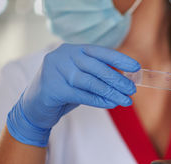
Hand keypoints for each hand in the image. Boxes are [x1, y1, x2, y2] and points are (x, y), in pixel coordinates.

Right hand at [7, 43, 139, 146]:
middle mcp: (63, 56)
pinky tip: (111, 104)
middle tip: (132, 90)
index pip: (100, 52)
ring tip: (126, 101)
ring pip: (91, 82)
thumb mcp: (81, 78)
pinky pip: (82, 95)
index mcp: (72, 50)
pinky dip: (99, 100)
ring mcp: (55, 71)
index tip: (135, 67)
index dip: (119, 59)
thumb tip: (126, 81)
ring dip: (111, 93)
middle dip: (118, 80)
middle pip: (97, 68)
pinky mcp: (52, 89)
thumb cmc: (64, 91)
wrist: (35, 107)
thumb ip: (98, 75)